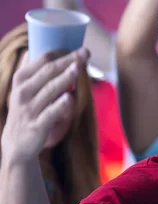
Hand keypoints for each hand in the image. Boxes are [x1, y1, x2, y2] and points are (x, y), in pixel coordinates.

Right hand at [1, 48, 88, 163]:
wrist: (16, 144)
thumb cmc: (27, 112)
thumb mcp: (25, 90)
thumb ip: (35, 73)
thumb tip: (39, 51)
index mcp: (21, 80)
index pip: (42, 61)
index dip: (61, 53)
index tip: (79, 49)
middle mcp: (23, 92)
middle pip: (48, 72)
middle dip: (68, 61)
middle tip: (85, 54)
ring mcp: (30, 109)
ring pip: (50, 90)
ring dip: (64, 78)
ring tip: (78, 68)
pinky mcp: (38, 125)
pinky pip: (50, 113)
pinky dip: (60, 105)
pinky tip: (70, 98)